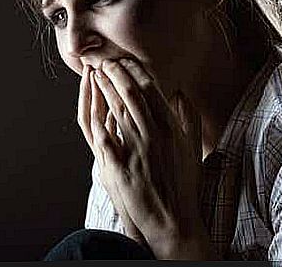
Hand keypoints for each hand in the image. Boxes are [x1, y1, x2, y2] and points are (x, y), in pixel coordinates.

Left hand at [78, 59, 211, 259]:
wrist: (173, 220)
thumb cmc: (182, 184)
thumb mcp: (192, 149)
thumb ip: (189, 119)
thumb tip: (181, 94)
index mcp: (171, 127)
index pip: (150, 87)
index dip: (133, 69)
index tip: (123, 61)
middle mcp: (154, 134)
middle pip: (129, 91)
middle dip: (114, 71)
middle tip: (103, 62)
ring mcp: (136, 149)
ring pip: (114, 107)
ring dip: (102, 86)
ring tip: (93, 73)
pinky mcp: (120, 165)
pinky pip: (103, 134)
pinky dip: (95, 114)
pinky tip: (89, 101)